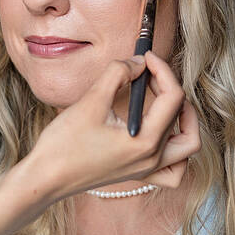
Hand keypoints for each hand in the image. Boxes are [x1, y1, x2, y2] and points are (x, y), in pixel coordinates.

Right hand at [26, 52, 199, 201]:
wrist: (46, 178)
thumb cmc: (64, 144)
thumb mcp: (90, 101)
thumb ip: (117, 73)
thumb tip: (137, 62)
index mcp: (145, 140)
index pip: (173, 97)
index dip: (162, 70)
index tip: (145, 57)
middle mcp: (152, 158)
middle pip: (182, 116)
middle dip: (170, 88)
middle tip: (150, 74)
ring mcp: (147, 169)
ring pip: (188, 146)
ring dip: (185, 121)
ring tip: (168, 102)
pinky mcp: (137, 174)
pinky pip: (173, 169)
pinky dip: (178, 153)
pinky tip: (163, 137)